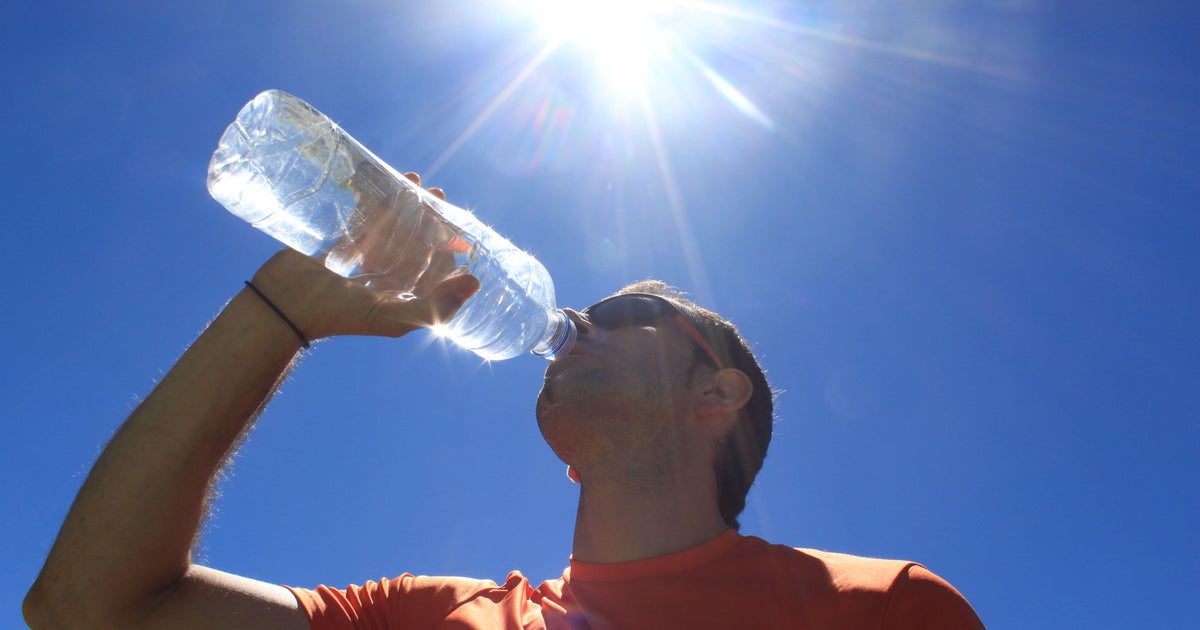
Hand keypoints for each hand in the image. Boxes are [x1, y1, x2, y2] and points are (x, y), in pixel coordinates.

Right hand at [249, 173, 479, 340]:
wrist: (282, 306)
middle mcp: (385, 282)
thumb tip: (476, 283)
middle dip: (428, 218)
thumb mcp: (393, 317)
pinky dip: (373, 204)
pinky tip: (381, 183)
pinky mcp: (339, 247)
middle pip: (415, 245)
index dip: (447, 246)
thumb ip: (436, 306)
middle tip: (436, 192)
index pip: (434, 270)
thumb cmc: (339, 316)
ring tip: (412, 179)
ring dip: (403, 206)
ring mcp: (361, 263)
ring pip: (390, 230)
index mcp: (401, 300)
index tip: (455, 221)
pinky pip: (362, 222)